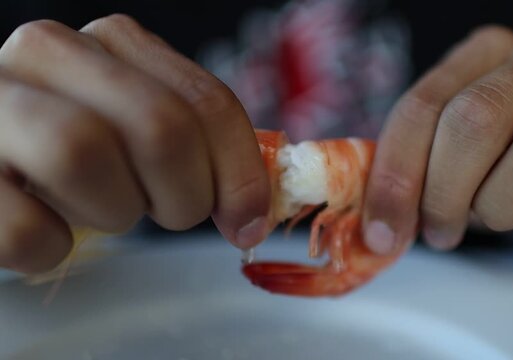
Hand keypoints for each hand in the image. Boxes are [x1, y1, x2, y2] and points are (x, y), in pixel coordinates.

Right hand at [0, 14, 269, 272]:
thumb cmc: (72, 147)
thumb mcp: (138, 128)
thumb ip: (197, 146)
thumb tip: (253, 211)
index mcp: (113, 42)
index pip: (207, 102)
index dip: (241, 172)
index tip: (247, 220)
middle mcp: (51, 52)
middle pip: (160, 127)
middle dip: (186, 195)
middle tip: (172, 214)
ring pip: (84, 155)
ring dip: (116, 211)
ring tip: (102, 211)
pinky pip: (27, 227)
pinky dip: (52, 247)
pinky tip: (48, 230)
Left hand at [363, 25, 512, 256]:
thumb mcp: (461, 141)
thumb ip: (418, 161)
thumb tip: (375, 224)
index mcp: (490, 50)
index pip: (425, 103)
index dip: (395, 173)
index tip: (379, 230)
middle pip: (476, 120)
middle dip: (442, 192)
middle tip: (438, 231)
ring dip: (500, 209)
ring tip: (499, 217)